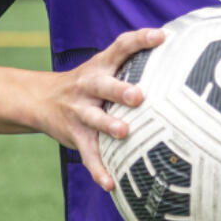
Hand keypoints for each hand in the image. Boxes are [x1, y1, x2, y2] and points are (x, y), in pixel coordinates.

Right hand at [35, 27, 164, 192]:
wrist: (41, 99)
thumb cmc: (89, 83)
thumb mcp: (103, 66)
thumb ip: (132, 62)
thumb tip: (179, 54)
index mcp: (101, 65)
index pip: (121, 47)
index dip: (140, 40)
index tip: (161, 37)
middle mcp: (89, 86)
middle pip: (103, 85)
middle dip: (120, 90)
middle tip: (138, 96)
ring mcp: (80, 111)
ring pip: (94, 119)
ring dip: (108, 126)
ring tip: (124, 132)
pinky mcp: (76, 136)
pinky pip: (88, 154)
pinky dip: (99, 170)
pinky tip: (111, 184)